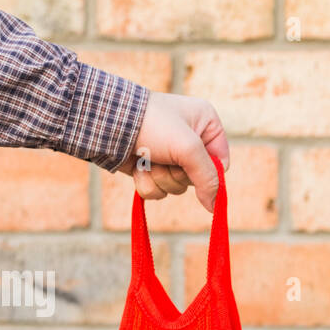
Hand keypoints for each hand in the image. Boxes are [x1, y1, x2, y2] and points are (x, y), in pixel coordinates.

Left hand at [118, 92, 230, 211]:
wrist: (108, 122)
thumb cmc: (153, 125)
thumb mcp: (188, 148)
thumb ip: (208, 178)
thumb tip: (214, 207)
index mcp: (206, 124)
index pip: (221, 162)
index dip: (209, 173)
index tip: (195, 171)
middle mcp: (190, 139)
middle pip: (197, 179)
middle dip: (178, 174)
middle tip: (165, 158)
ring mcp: (169, 155)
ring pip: (176, 187)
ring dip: (160, 178)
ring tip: (148, 158)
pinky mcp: (151, 166)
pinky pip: (157, 190)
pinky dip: (146, 182)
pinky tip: (138, 165)